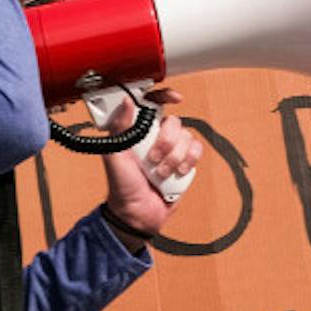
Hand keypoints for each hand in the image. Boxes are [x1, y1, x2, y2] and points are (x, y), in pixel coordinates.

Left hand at [101, 95, 202, 240]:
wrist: (137, 214)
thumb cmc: (122, 186)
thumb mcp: (113, 155)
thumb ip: (119, 128)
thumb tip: (126, 102)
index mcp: (138, 130)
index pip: (153, 104)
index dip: (165, 96)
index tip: (174, 98)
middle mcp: (157, 136)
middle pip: (175, 122)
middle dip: (166, 142)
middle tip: (153, 159)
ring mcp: (172, 149)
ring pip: (187, 137)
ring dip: (174, 157)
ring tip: (161, 173)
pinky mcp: (184, 163)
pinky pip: (196, 150)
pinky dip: (188, 161)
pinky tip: (177, 173)